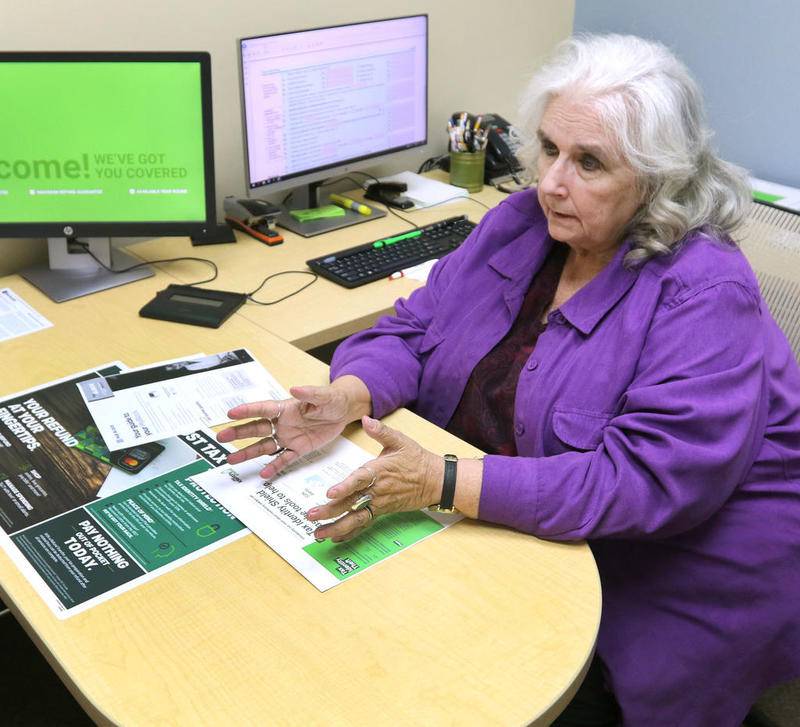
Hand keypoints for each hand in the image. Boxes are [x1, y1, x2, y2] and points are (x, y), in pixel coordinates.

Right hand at [216, 378, 367, 478]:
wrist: (343, 412)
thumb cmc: (331, 399)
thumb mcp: (323, 396)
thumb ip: (309, 394)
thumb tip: (294, 389)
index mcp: (285, 407)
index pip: (262, 409)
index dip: (247, 411)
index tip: (230, 414)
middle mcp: (282, 423)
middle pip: (256, 428)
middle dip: (239, 433)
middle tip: (221, 437)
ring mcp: (288, 436)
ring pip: (264, 446)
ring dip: (248, 453)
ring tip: (231, 460)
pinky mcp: (299, 448)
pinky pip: (284, 458)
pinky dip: (274, 466)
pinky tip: (263, 474)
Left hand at [306, 416, 443, 541]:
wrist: (436, 481)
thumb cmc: (417, 459)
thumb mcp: (400, 441)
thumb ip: (381, 431)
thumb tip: (366, 419)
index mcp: (380, 470)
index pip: (360, 479)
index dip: (345, 487)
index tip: (330, 494)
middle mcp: (378, 490)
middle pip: (351, 502)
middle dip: (330, 511)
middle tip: (311, 515)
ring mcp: (379, 503)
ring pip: (355, 518)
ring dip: (336, 527)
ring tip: (318, 533)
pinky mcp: (382, 511)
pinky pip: (363, 523)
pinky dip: (349, 532)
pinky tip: (334, 537)